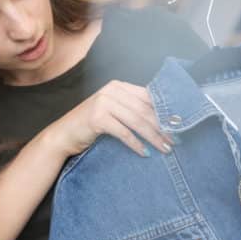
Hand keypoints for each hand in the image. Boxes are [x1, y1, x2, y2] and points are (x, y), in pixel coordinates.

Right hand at [46, 80, 173, 158]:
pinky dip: (136, 144)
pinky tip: (145, 153)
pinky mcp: (97, 118)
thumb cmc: (90, 125)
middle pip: (144, 110)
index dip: (164, 111)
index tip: (177, 125)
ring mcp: (103, 103)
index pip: (147, 97)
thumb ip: (131, 109)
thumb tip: (163, 119)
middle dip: (162, 127)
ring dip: (153, 136)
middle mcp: (111, 90)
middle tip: (175, 140)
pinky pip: (123, 132)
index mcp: (117, 86)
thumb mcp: (112, 111)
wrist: (63, 136)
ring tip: (165, 148)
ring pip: (137, 121)